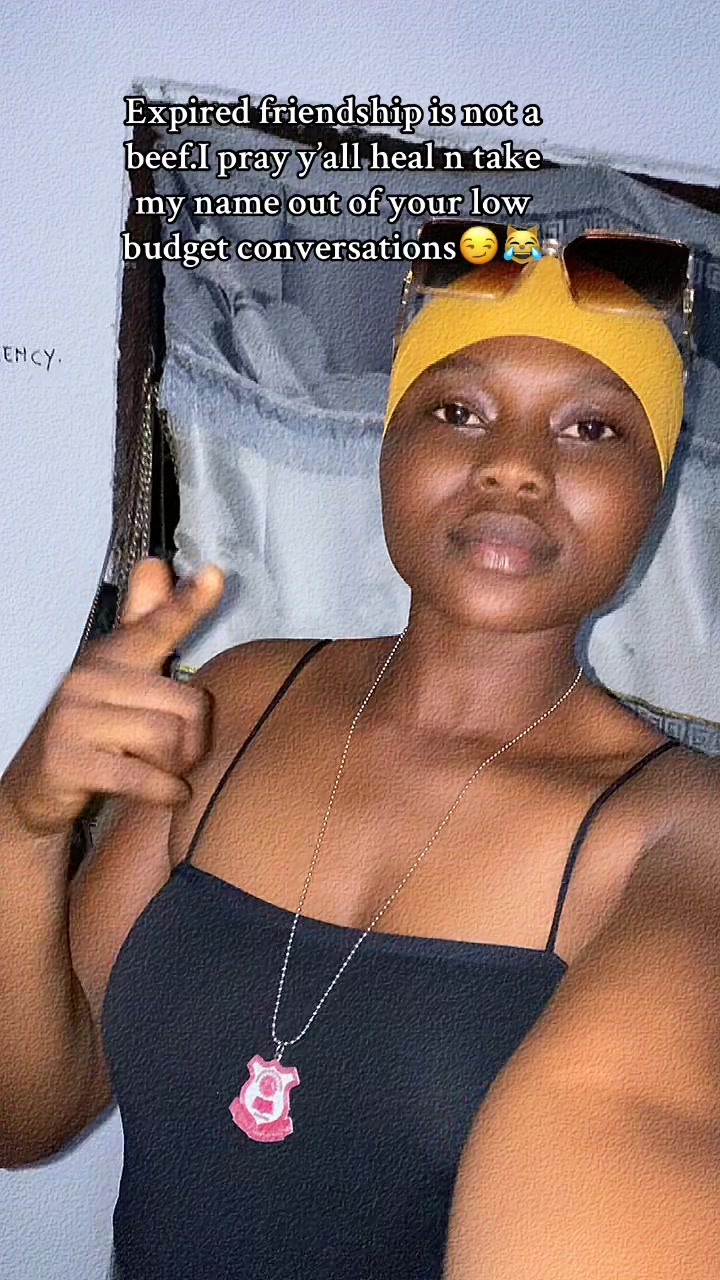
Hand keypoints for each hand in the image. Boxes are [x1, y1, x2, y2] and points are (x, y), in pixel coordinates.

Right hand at [1, 559, 224, 835]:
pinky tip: (170, 795)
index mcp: (109, 656)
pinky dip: (165, 792)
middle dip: (195, 739)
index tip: (215, 576)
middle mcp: (88, 680)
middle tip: (180, 755)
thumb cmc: (91, 729)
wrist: (36, 789)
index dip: (187, 603)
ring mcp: (73, 720)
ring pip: (168, 738)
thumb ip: (144, 625)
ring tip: (167, 772)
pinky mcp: (67, 762)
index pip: (155, 625)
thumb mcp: (118, 677)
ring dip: (178, 767)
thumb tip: (157, 564)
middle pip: (186, 704)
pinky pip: (142, 777)